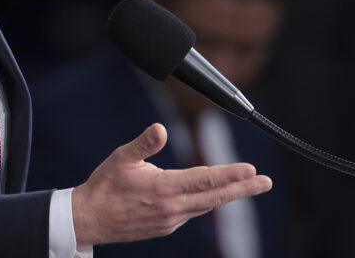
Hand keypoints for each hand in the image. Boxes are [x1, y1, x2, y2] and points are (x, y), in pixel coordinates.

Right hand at [71, 123, 271, 246]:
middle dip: (243, 188)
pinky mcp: (166, 226)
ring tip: (247, 186)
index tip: (251, 170)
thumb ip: (144, 144)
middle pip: (215, 197)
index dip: (230, 174)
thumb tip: (160, 129)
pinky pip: (192, 212)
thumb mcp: (120, 158)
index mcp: (163, 189)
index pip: (205, 180)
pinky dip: (207, 203)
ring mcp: (171, 220)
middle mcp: (172, 207)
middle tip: (265, 182)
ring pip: (206, 206)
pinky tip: (212, 196)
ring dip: (229, 196)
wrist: (88, 219)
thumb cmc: (104, 186)